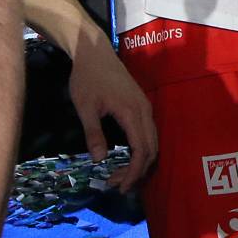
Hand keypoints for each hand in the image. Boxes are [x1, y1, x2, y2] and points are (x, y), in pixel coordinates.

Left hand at [66, 30, 157, 190]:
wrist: (94, 50)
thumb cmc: (87, 77)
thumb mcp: (85, 107)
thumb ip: (93, 133)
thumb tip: (99, 160)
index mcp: (132, 112)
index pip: (141, 150)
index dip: (133, 172)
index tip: (119, 187)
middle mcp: (144, 111)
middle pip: (151, 149)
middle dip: (137, 171)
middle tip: (117, 185)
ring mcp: (145, 107)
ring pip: (152, 141)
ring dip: (140, 161)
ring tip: (120, 175)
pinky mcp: (141, 104)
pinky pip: (148, 132)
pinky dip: (141, 149)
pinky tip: (126, 157)